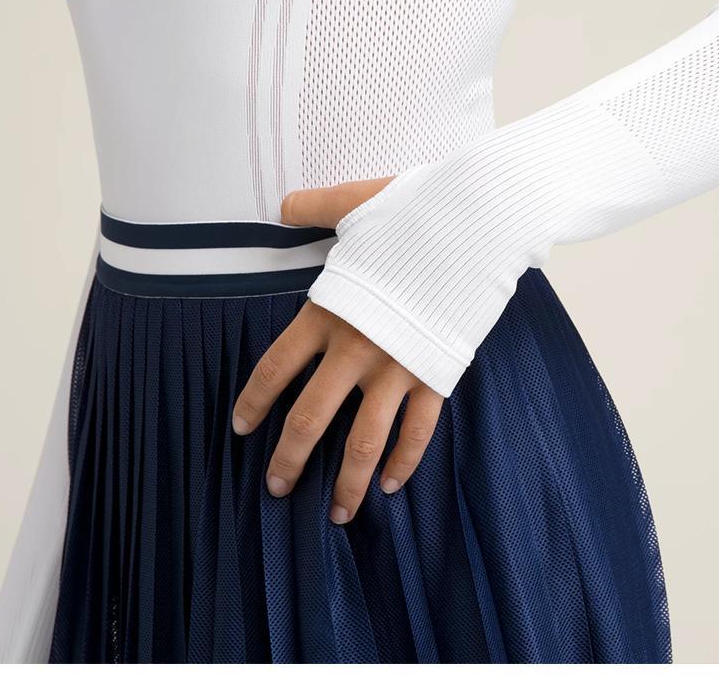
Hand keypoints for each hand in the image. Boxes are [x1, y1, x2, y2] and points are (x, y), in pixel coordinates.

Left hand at [231, 176, 444, 524]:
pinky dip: (405, 461)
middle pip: (310, 419)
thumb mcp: (356, 204)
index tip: (242, 428)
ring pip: (364, 441)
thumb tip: (283, 204)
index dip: (254, 403)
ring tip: (335, 515)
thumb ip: (314, 208)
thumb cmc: (415, 212)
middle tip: (275, 488)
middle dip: (288, 460)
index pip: (275, 369)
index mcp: (328, 312)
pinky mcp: (436, 375)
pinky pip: (418, 431)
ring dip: (346, 482)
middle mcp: (355, 350)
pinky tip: (392, 484)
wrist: (477, 224)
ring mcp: (397, 368)